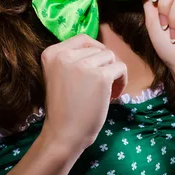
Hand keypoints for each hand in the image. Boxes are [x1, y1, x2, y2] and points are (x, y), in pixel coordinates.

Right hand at [40, 33, 127, 152]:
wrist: (63, 134)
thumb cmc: (63, 108)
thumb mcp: (59, 74)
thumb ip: (72, 59)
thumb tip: (100, 49)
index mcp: (52, 53)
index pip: (82, 39)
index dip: (94, 51)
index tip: (96, 68)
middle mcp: (65, 55)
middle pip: (98, 49)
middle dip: (103, 65)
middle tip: (101, 85)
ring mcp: (83, 65)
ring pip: (110, 57)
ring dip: (113, 73)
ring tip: (107, 91)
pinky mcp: (100, 76)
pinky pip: (121, 68)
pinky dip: (122, 80)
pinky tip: (114, 95)